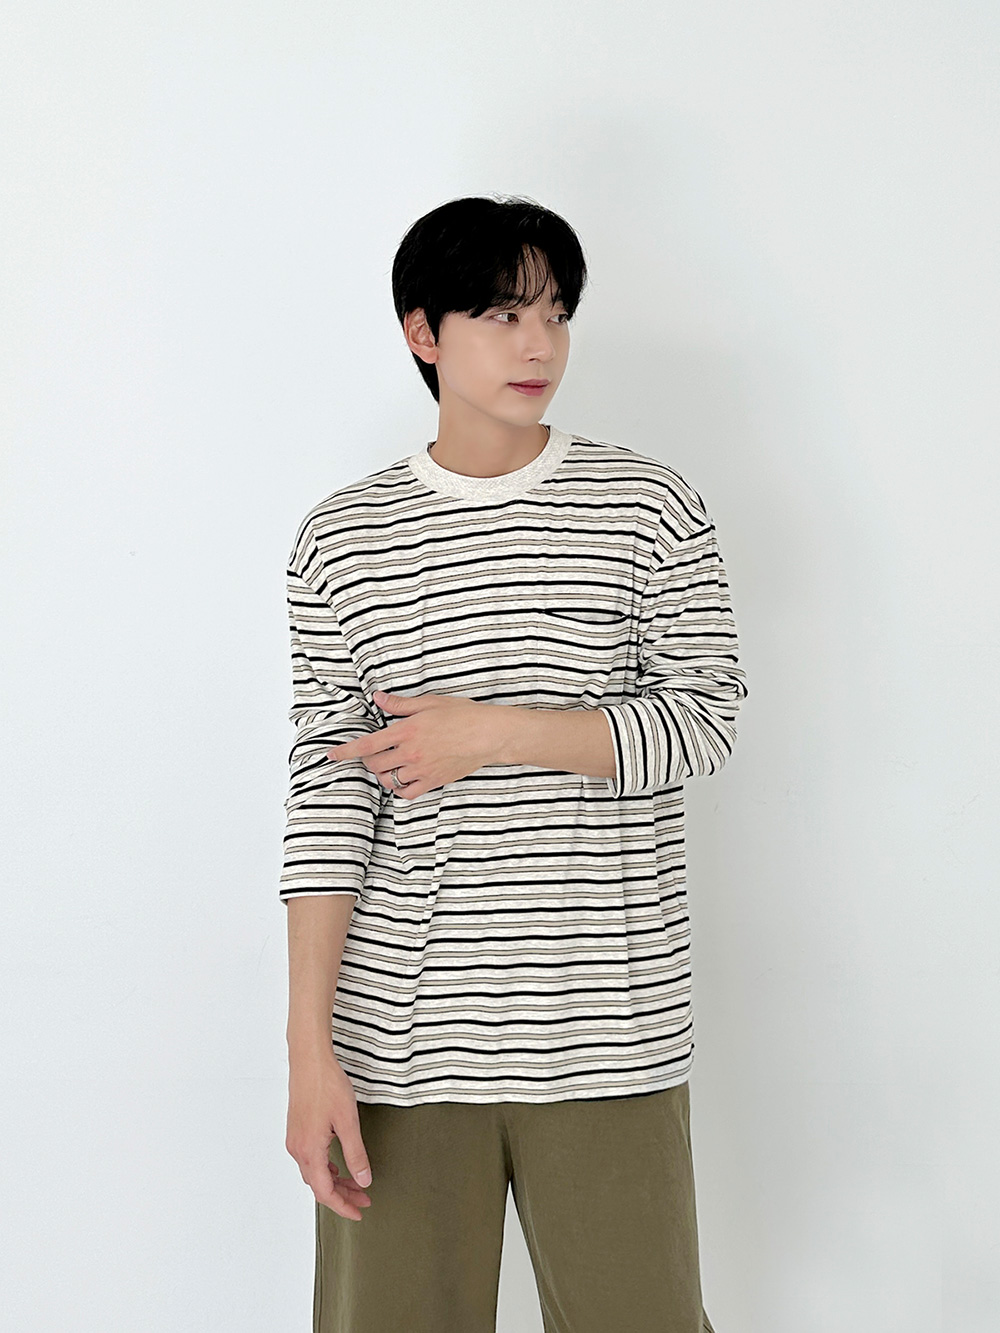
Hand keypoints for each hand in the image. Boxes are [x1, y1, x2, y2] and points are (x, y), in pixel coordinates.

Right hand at [286, 1053, 372, 1221]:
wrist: (309, 1060)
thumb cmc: (327, 1085)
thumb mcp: (348, 1122)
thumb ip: (356, 1154)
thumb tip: (364, 1180)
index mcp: (310, 1151)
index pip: (325, 1192)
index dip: (343, 1206)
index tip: (359, 1213)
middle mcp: (298, 1149)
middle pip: (319, 1185)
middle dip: (342, 1195)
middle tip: (364, 1198)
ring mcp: (295, 1140)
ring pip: (314, 1173)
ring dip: (335, 1181)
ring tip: (356, 1183)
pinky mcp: (297, 1130)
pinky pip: (310, 1159)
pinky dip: (326, 1168)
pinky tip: (338, 1165)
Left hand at [328, 690, 509, 798]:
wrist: (487, 735)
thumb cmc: (462, 715)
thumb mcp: (429, 703)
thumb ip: (400, 704)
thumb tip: (378, 698)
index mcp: (406, 731)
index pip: (367, 744)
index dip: (346, 751)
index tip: (331, 755)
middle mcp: (410, 752)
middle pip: (375, 765)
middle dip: (368, 761)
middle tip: (373, 754)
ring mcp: (421, 769)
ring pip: (389, 780)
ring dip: (383, 774)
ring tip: (388, 766)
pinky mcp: (433, 781)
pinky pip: (407, 792)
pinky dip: (399, 788)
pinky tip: (402, 779)